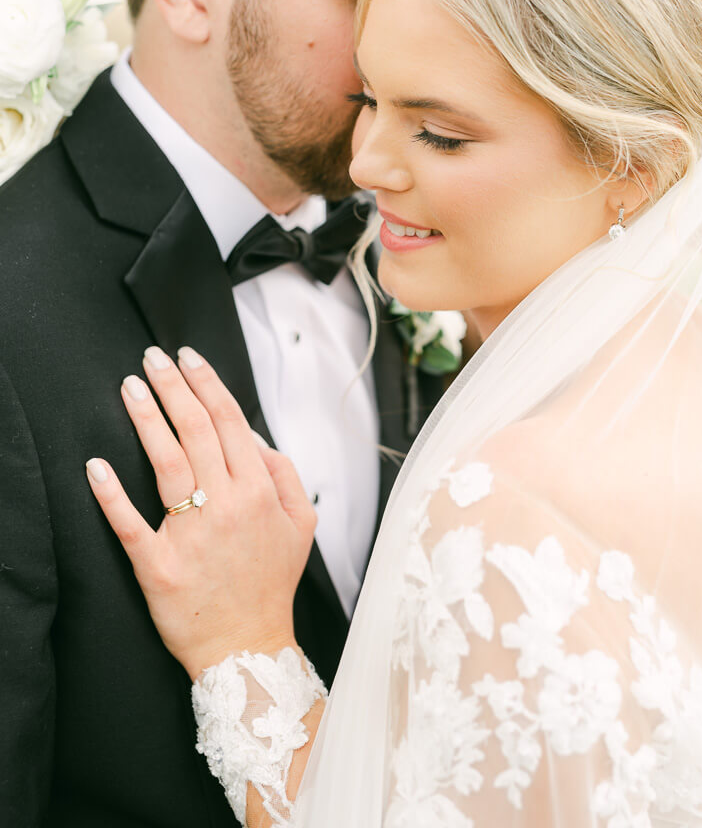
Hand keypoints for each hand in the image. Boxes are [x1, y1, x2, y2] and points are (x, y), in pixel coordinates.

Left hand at [86, 346, 316, 679]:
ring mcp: (191, 535)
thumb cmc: (271, 583)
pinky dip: (111, 494)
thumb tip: (253, 437)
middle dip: (173, 387)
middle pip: (196, 431)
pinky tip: (96, 465)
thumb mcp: (302, 525)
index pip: (230, 421)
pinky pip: (130, 524)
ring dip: (147, 419)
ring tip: (130, 388)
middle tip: (152, 358)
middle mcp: (226, 506)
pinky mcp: (159, 566)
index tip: (188, 358)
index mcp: (259, 492)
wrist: (248, 647)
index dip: (207, 383)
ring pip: (167, 463)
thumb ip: (284, 474)